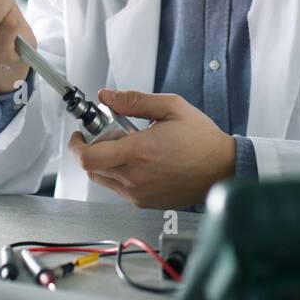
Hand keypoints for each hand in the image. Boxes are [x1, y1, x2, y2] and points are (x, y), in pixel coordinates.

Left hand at [67, 89, 235, 208]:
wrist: (222, 169)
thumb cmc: (202, 140)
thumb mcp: (171, 107)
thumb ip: (134, 101)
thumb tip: (107, 96)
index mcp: (139, 152)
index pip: (88, 157)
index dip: (77, 144)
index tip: (81, 133)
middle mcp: (135, 177)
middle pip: (91, 168)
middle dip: (92, 148)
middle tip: (107, 134)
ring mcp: (139, 193)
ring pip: (103, 179)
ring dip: (104, 162)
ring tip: (126, 147)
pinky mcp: (145, 202)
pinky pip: (119, 188)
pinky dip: (118, 173)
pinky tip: (139, 160)